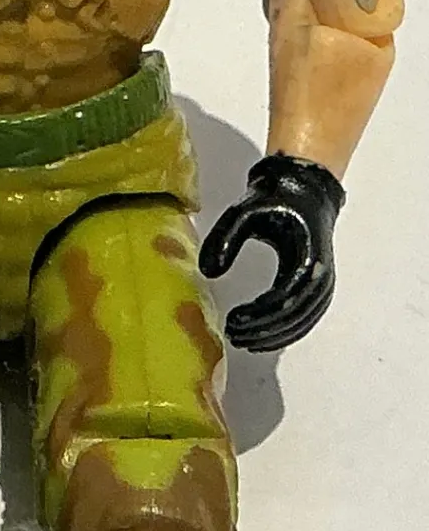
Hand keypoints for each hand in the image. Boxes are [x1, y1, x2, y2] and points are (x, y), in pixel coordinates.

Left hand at [198, 153, 344, 351]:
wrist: (306, 190)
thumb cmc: (277, 199)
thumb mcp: (245, 211)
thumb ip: (225, 238)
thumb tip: (208, 271)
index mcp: (305, 257)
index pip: (284, 298)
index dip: (259, 315)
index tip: (233, 321)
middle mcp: (319, 274)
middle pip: (294, 315)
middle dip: (264, 331)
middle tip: (234, 336)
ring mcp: (322, 282)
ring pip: (303, 321)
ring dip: (275, 336)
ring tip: (244, 341)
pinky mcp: (318, 286)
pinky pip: (307, 317)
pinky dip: (286, 331)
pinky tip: (264, 338)